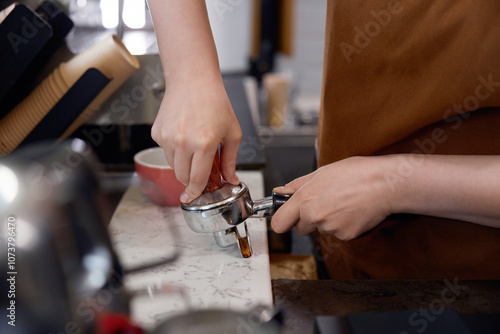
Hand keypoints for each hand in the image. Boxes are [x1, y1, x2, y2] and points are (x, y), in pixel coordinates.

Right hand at [151, 75, 241, 202]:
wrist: (193, 81)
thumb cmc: (215, 103)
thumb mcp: (232, 132)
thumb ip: (231, 160)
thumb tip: (231, 179)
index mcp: (205, 143)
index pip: (197, 179)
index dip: (196, 192)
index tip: (192, 198)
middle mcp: (183, 142)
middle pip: (182, 176)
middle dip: (191, 178)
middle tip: (201, 170)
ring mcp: (167, 137)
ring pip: (173, 165)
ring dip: (183, 164)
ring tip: (194, 145)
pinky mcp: (157, 133)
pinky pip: (165, 151)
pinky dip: (174, 150)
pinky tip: (184, 134)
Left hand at [271, 156, 393, 239]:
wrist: (385, 184)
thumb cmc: (356, 173)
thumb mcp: (321, 172)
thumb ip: (296, 185)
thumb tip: (279, 192)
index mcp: (305, 199)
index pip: (279, 223)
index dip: (282, 221)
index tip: (285, 218)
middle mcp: (314, 216)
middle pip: (301, 228)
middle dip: (308, 219)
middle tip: (324, 203)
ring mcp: (330, 228)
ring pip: (321, 229)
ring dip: (328, 220)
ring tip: (343, 202)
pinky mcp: (346, 236)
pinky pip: (338, 234)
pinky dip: (343, 225)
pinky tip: (352, 211)